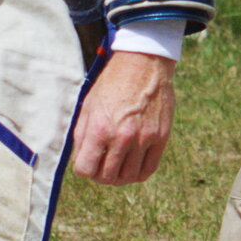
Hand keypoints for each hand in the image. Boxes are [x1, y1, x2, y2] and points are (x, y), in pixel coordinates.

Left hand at [71, 50, 175, 184]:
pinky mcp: (160, 138)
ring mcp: (143, 139)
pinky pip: (149, 169)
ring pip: (128, 177)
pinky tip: (132, 166)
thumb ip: (82, 135)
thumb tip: (80, 160)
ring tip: (117, 166)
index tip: (87, 162)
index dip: (83, 169)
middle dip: (100, 175)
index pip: (85, 170)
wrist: (143, 64)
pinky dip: (138, 173)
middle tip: (101, 166)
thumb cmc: (112, 83)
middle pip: (107, 177)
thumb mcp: (88, 105)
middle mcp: (122, 137)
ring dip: (120, 176)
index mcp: (99, 128)